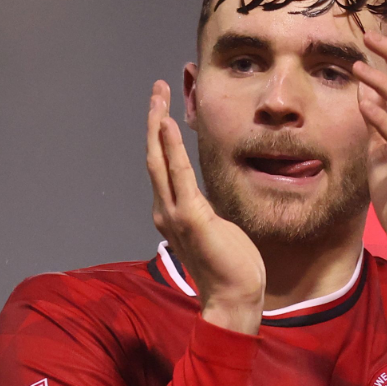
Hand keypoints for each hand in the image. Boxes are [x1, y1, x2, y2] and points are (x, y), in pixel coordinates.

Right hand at [146, 80, 264, 334]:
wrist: (233, 298)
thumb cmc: (232, 267)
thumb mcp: (219, 229)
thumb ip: (208, 210)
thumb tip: (211, 200)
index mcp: (173, 212)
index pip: (163, 166)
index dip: (160, 135)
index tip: (164, 108)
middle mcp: (166, 210)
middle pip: (153, 156)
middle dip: (153, 119)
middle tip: (158, 88)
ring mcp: (174, 213)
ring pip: (159, 160)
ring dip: (156, 124)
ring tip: (158, 96)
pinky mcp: (190, 217)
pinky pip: (178, 175)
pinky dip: (170, 149)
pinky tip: (165, 125)